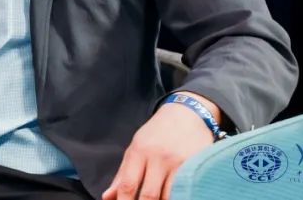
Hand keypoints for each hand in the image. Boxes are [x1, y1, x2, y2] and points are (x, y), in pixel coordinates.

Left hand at [102, 94, 217, 199]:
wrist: (188, 112)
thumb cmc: (158, 132)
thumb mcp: (136, 147)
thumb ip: (122, 174)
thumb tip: (107, 197)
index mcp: (139, 152)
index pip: (127, 185)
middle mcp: (158, 158)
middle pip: (148, 195)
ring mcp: (178, 163)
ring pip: (168, 196)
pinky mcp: (195, 165)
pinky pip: (185, 190)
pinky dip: (178, 197)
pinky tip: (174, 197)